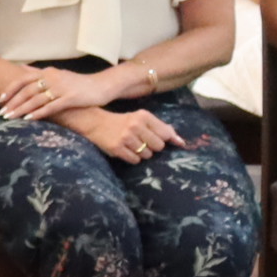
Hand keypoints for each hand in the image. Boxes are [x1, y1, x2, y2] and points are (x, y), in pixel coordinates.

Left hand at [0, 65, 124, 121]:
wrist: (102, 85)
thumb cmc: (78, 82)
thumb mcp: (57, 73)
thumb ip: (38, 72)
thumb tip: (21, 68)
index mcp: (47, 72)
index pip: (23, 79)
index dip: (10, 89)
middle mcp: (52, 78)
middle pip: (27, 90)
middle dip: (13, 102)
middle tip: (2, 113)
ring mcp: (61, 88)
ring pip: (36, 99)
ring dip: (21, 109)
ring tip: (10, 118)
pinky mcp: (71, 98)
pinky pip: (51, 106)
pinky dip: (38, 113)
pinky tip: (29, 119)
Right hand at [64, 106, 180, 165]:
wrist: (94, 122)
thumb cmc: (122, 121)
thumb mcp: (141, 118)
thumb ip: (161, 127)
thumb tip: (181, 142)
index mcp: (143, 116)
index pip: (166, 134)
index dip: (168, 140)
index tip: (169, 143)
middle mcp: (135, 126)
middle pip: (158, 146)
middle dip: (153, 147)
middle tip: (143, 142)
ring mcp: (125, 137)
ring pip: (147, 155)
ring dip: (142, 153)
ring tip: (133, 146)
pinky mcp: (117, 148)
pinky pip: (135, 160)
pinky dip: (133, 158)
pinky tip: (126, 150)